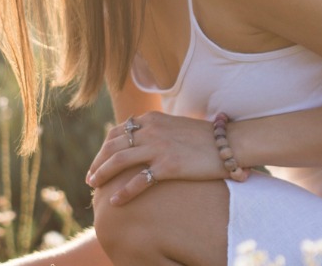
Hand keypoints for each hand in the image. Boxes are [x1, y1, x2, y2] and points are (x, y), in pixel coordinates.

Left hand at [85, 112, 227, 205]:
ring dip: (102, 174)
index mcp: (151, 119)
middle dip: (98, 162)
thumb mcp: (176, 126)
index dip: (104, 148)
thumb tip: (144, 141)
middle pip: (112, 145)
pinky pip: (138, 180)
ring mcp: (158, 147)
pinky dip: (123, 192)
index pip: (117, 131)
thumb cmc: (207, 137)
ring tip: (93, 186)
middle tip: (90, 177)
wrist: (231, 142)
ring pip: (118, 160)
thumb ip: (158, 130)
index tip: (99, 161)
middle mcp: (151, 130)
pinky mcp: (168, 166)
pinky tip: (114, 201)